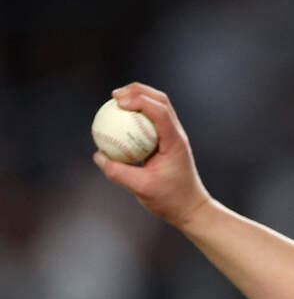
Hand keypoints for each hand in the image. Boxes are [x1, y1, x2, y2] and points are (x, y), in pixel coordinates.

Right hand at [93, 82, 212, 228]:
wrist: (190, 207)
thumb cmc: (170, 200)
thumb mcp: (142, 188)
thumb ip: (119, 172)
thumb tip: (99, 156)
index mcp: (174, 141)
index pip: (160, 112)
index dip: (139, 101)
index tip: (118, 102)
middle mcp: (176, 134)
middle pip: (160, 101)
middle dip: (138, 91)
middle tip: (115, 95)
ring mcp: (173, 136)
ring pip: (158, 108)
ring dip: (139, 99)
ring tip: (116, 101)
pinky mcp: (167, 142)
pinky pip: (151, 122)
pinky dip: (137, 116)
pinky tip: (119, 120)